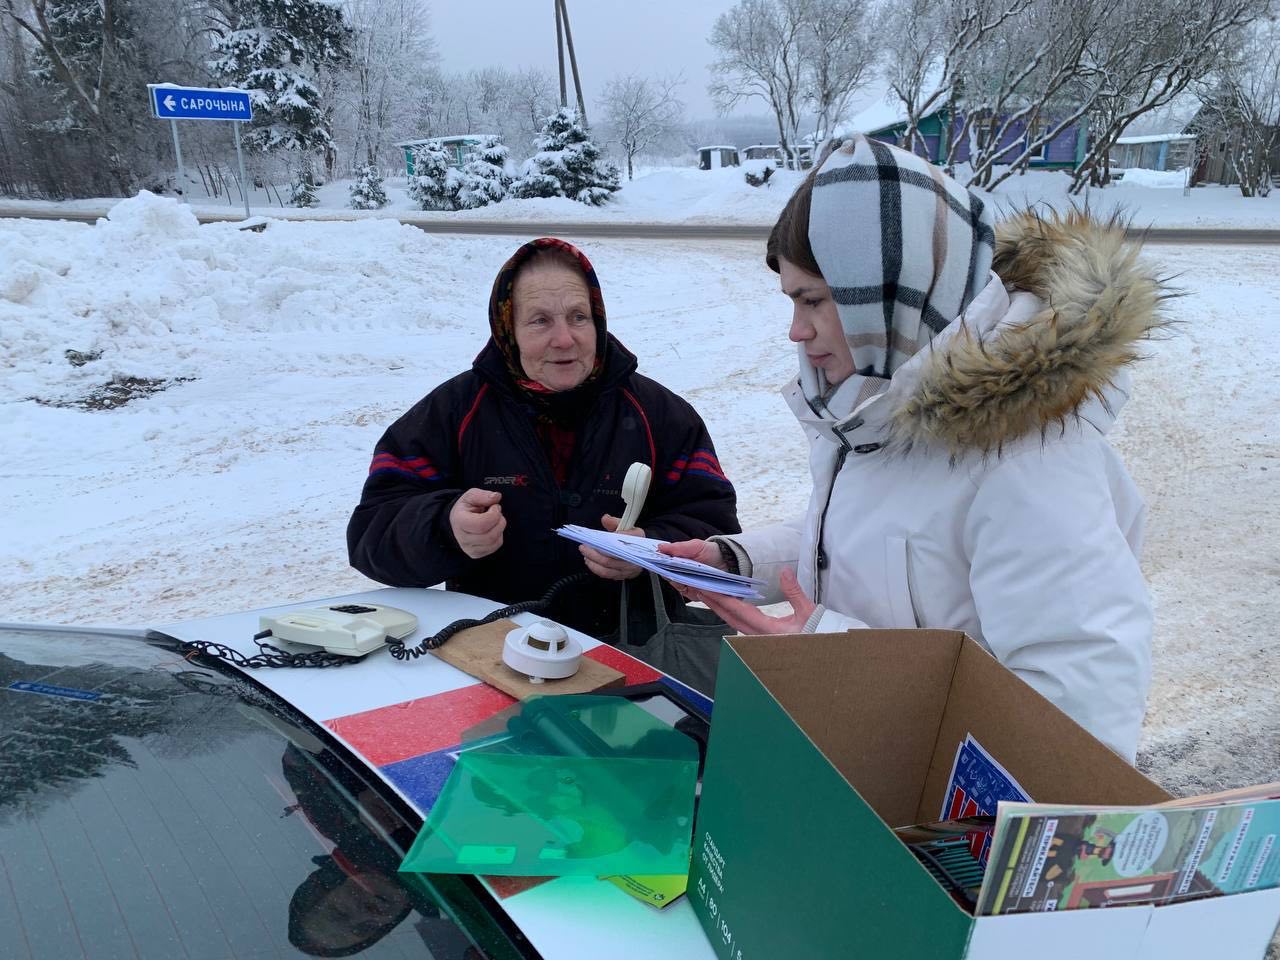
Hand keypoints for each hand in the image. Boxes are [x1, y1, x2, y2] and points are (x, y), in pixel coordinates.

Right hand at [449, 488, 504, 558]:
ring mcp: (469, 548)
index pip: (481, 525)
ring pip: (494, 542)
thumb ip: (483, 495)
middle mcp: (462, 538)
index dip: (494, 515)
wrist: (458, 521)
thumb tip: (496, 497)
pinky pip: (495, 546)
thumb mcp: (471, 496)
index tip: (494, 507)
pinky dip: (499, 536)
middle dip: (499, 521)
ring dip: (500, 528)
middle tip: (497, 513)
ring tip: (494, 520)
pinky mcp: (476, 553)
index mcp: (459, 521)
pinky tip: (492, 528)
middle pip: (490, 536)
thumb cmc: (466, 508)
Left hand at [580, 513, 644, 580]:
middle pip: (611, 559)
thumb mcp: (627, 526)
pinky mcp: (622, 576)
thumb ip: (615, 522)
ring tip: (585, 554)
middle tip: (584, 547)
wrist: (643, 552)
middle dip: (594, 553)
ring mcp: (628, 569)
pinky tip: (589, 561)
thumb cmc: (632, 538)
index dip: (609, 540)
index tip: (597, 538)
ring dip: (593, 562)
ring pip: (607, 569)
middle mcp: (634, 558)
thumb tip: (605, 518)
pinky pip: (607, 574)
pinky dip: (596, 568)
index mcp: (637, 540)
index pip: (624, 540)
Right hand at [657, 538, 726, 598]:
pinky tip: (692, 583)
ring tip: (684, 575)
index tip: (655, 560)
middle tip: (670, 567)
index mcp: (677, 560)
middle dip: (668, 571)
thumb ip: (679, 547)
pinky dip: (688, 588)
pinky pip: (686, 593)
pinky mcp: (693, 594)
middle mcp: (680, 573)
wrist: (731, 563)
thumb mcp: (696, 546)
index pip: (663, 563)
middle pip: (667, 575)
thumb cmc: (711, 552)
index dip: (658, 562)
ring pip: (676, 584)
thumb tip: (660, 547)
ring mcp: (686, 584)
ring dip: (678, 580)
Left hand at [684, 568, 816, 635]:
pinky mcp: (761, 638)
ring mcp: (759, 639)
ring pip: (733, 622)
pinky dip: (729, 613)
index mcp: (769, 630)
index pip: (740, 612)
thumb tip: (784, 571)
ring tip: (706, 594)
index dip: (723, 599)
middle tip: (697, 588)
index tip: (708, 589)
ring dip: (719, 608)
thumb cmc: (818, 632)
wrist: (824, 649)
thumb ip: (794, 591)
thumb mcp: (808, 610)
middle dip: (713, 603)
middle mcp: (760, 637)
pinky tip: (724, 605)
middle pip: (730, 618)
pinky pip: (740, 625)